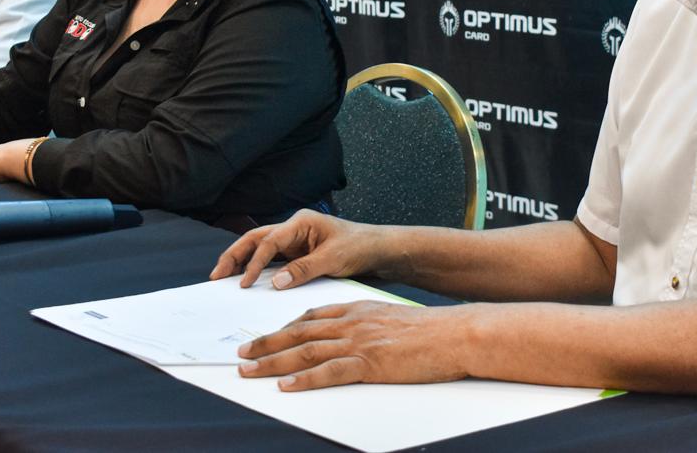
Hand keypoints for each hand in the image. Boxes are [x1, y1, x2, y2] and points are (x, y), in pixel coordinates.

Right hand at [210, 210, 386, 288]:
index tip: (244, 282)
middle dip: (235, 255)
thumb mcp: (332, 259)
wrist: (376, 249)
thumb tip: (275, 282)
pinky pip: (271, 260)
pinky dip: (257, 268)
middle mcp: (293, 228)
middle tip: (216, 275)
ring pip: (260, 248)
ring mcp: (294, 240)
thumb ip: (304, 270)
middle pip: (255, 239)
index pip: (269, 241)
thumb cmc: (359, 246)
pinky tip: (245, 280)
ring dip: (241, 261)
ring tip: (222, 277)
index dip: (254, 262)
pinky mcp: (296, 253)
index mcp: (301, 222)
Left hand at [236, 300, 470, 390]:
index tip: (266, 336)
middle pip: (299, 333)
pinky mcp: (369, 364)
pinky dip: (304, 380)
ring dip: (272, 362)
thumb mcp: (391, 318)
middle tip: (242, 353)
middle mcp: (352, 323)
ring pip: (305, 352)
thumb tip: (354, 337)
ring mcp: (359, 343)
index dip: (284, 328)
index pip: (311, 318)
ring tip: (249, 371)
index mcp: (357, 310)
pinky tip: (285, 386)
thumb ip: (367, 324)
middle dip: (266, 343)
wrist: (453, 333)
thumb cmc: (429, 330)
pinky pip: (329, 373)